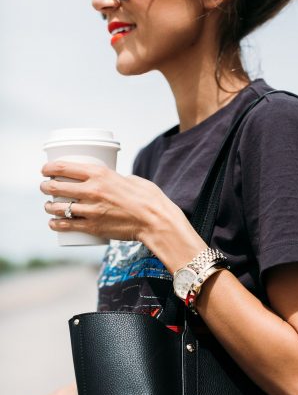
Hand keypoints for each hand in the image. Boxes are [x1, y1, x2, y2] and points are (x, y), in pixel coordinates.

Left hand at [40, 161, 207, 272]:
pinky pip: (67, 225)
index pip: (63, 167)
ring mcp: (91, 210)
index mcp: (99, 173)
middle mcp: (92, 190)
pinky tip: (53, 223)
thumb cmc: (148, 199)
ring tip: (49, 206)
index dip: (48, 169)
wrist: (156, 221)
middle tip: (46, 188)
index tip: (45, 171)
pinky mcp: (94, 227)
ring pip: (57, 208)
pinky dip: (56, 224)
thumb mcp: (130, 179)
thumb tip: (108, 180)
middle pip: (56, 187)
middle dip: (46, 187)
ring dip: (48, 207)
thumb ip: (115, 179)